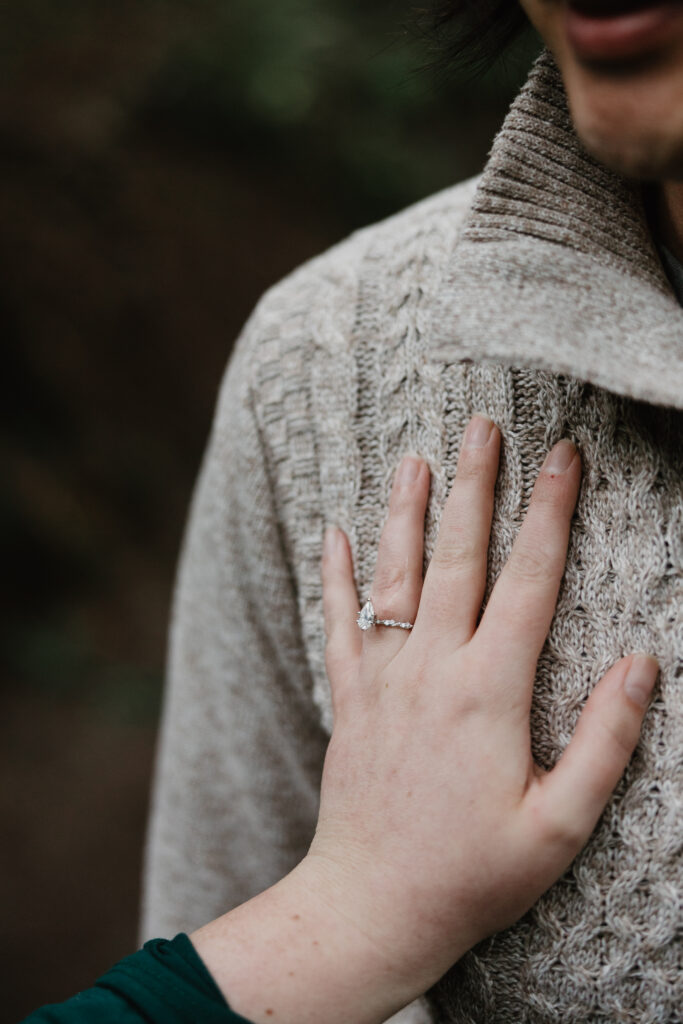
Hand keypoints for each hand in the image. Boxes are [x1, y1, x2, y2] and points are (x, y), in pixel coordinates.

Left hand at [193, 416, 656, 1023]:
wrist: (373, 906)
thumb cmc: (474, 874)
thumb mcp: (560, 823)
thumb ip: (604, 739)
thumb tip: (644, 664)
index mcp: (491, 692)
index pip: (530, 581)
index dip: (551, 513)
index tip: (563, 458)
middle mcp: (433, 670)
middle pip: (459, 557)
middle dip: (476, 485)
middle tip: (483, 425)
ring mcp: (383, 680)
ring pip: (395, 577)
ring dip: (406, 512)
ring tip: (415, 456)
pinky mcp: (348, 699)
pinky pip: (338, 624)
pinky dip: (336, 576)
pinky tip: (334, 533)